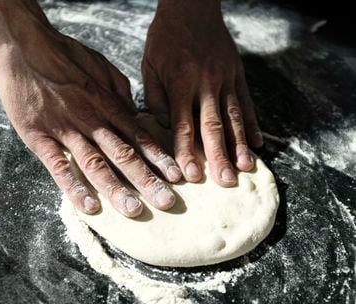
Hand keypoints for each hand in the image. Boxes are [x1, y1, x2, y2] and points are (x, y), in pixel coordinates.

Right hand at [0, 3, 180, 217]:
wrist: (23, 45)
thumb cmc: (64, 54)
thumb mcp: (100, 66)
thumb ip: (119, 91)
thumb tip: (133, 111)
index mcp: (107, 104)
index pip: (139, 136)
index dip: (159, 158)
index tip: (175, 176)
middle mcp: (92, 120)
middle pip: (124, 154)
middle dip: (147, 180)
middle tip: (167, 201)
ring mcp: (66, 130)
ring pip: (96, 164)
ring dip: (117, 189)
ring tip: (135, 210)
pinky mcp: (40, 137)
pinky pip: (58, 166)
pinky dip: (74, 187)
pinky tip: (89, 206)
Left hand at [142, 0, 262, 186]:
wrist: (191, 7)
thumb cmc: (165, 38)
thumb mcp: (149, 65)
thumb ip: (155, 98)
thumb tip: (167, 127)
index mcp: (180, 83)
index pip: (183, 125)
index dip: (187, 152)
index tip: (191, 175)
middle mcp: (206, 84)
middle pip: (213, 126)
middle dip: (219, 156)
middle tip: (225, 182)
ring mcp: (226, 79)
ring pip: (234, 117)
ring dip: (240, 145)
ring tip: (246, 167)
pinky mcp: (238, 74)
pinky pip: (247, 102)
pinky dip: (253, 124)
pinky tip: (258, 142)